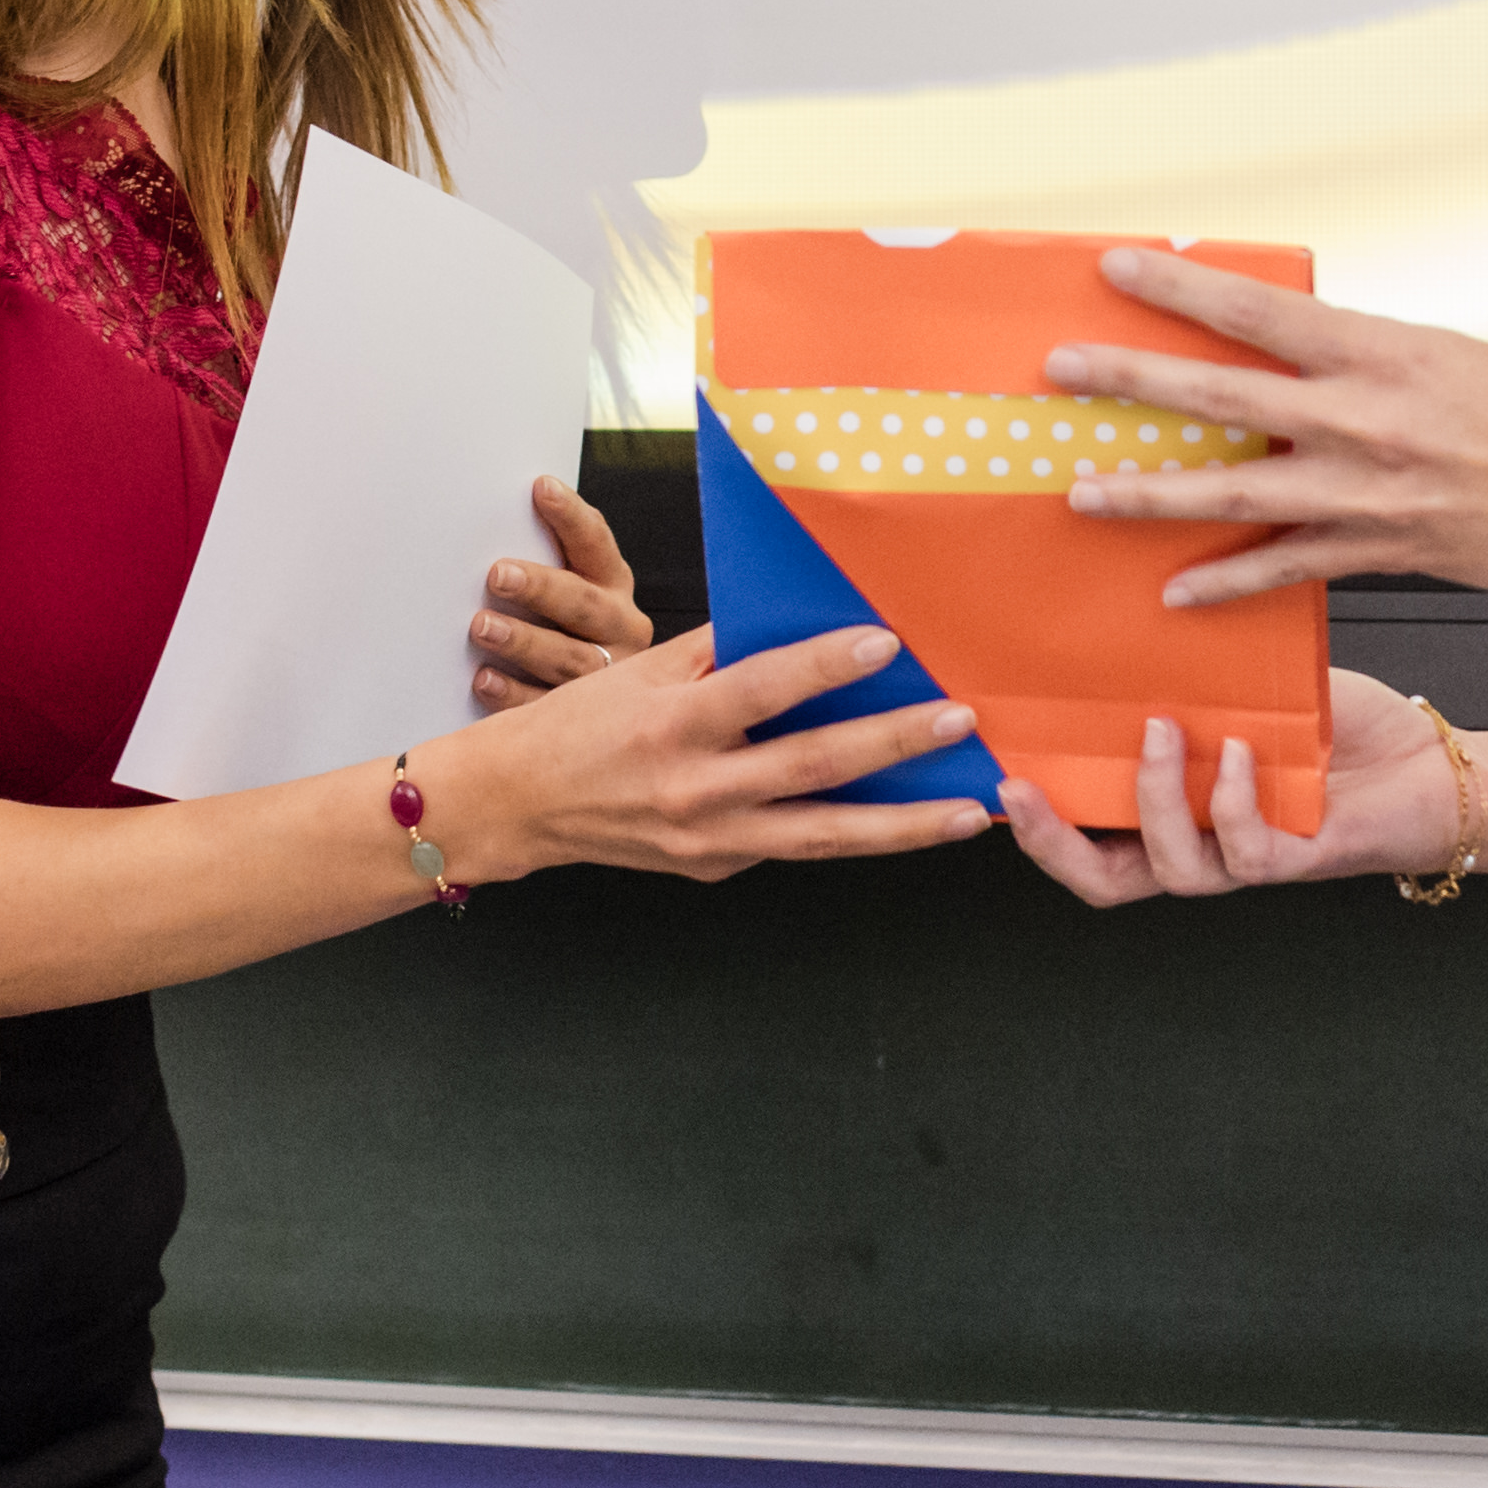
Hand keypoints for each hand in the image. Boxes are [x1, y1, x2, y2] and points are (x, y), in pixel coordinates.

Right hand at [451, 621, 990, 879]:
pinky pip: (791, 844)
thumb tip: (794, 620)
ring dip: (903, 826)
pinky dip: (849, 832)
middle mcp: (695, 789)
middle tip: (958, 723)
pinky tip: (901, 818)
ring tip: (969, 812)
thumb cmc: (580, 726)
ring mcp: (709, 840)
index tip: (883, 643)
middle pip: (812, 768)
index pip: (761, 690)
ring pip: (823, 835)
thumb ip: (718, 651)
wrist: (518, 805)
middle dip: (895, 745)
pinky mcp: (716, 868)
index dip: (823, 666)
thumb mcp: (641, 671)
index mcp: (672, 724)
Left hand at [469, 477, 650, 706]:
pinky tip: (484, 678)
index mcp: (614, 584)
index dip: (571, 515)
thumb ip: (542, 555)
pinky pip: (547, 705)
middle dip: (541, 588)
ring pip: (570, 659)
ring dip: (523, 641)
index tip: (540, 488)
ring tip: (482, 626)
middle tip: (497, 574)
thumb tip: (500, 510)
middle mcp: (621, 627)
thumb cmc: (561, 622)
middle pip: (584, 605)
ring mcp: (608, 674)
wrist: (601, 698)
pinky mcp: (586, 717)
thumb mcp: (565, 582)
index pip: (596, 542)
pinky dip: (513, 693)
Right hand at [997, 667, 1472, 906]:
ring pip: (1169, 870)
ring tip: (1163, 731)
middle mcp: (1202, 846)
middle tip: (1020, 790)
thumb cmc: (1343, 733)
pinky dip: (1232, 801)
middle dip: (1052, 843)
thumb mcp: (1249, 691)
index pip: (1089, 835)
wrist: (1431, 766)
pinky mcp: (1296, 860)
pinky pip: (1244, 852)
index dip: (1034, 820)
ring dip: (1154, 800)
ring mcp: (1246, 860)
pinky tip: (1241, 753)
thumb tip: (1139, 609)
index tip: (991, 768)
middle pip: (1104, 881)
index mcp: (1178, 811)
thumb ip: (1197, 676)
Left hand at [1039, 248, 1487, 608]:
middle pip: (1223, 396)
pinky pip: (1287, 569)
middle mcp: (1368, 417)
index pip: (1258, 308)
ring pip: (1236, 493)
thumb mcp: (1449, 357)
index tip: (1114, 266)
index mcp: (1384, 349)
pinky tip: (1178, 592)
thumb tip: (1292, 348)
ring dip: (1153, 494)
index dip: (1179, 285)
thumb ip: (1364, 358)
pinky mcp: (1385, 552)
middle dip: (1132, 382)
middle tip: (1063, 371)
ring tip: (1085, 491)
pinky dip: (1229, 582)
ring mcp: (1371, 491)